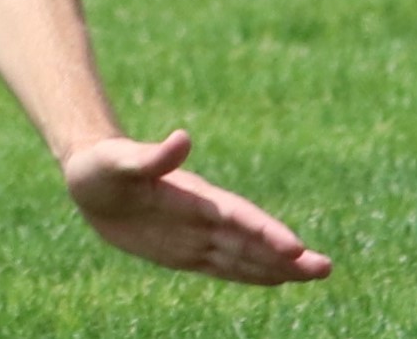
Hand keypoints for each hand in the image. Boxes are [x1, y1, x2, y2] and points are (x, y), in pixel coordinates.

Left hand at [62, 130, 329, 283]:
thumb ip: (152, 156)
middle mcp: (203, 217)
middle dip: (287, 255)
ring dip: (278, 267)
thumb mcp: (120, 160)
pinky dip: (251, 274)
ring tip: (315, 273)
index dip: (266, 232)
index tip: (296, 248)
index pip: (238, 217)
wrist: (90, 179)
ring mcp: (197, 236)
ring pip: (245, 256)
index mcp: (194, 196)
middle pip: (252, 240)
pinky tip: (276, 279)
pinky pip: (224, 266)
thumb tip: (182, 138)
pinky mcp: (185, 252)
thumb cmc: (103, 165)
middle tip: (325, 268)